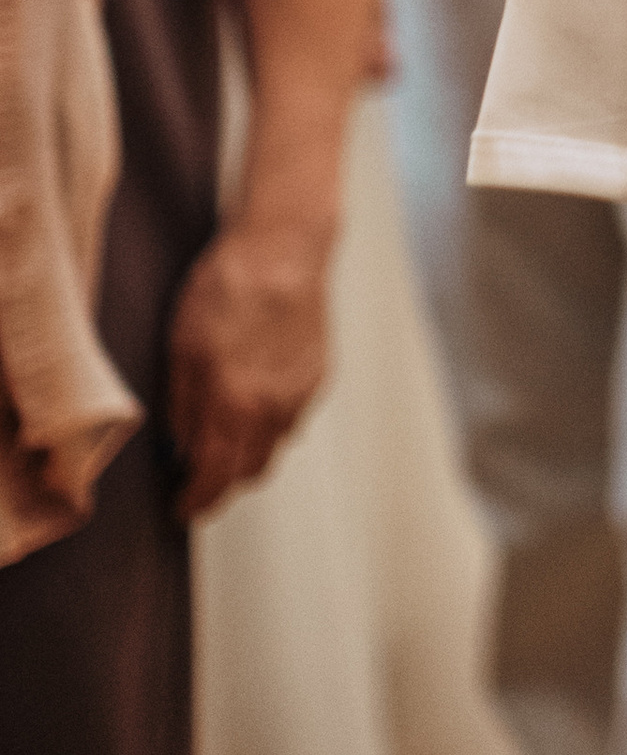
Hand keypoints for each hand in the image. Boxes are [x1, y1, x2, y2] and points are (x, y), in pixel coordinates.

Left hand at [163, 221, 331, 517]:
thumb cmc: (229, 287)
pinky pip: (293, 414)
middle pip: (249, 472)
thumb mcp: (182, 346)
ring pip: (274, 445)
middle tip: (200, 472)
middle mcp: (272, 410)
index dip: (196, 502)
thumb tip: (179, 446)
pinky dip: (274, 418)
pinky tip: (259, 391)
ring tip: (229, 426)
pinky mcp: (320, 374)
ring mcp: (300, 393)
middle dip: (223, 481)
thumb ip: (182, 405)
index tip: (183, 507)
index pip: (213, 479)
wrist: (284, 247)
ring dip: (250, 449)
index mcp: (233, 407)